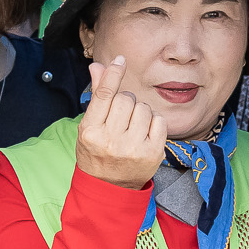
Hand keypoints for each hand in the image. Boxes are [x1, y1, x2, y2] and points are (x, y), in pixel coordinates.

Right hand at [75, 59, 166, 187]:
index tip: (120, 60)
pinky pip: (159, 120)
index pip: (105, 95)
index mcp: (91, 132)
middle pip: (126, 99)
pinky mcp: (153, 153)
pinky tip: (145, 133)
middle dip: (126, 101)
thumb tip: (98, 65)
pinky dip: (153, 122)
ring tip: (132, 127)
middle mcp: (111, 140)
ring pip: (144, 108)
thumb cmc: (97, 153)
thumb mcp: (89, 127)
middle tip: (121, 116)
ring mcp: (134, 148)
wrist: (109, 188)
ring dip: (140, 111)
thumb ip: (97, 95)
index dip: (113, 74)